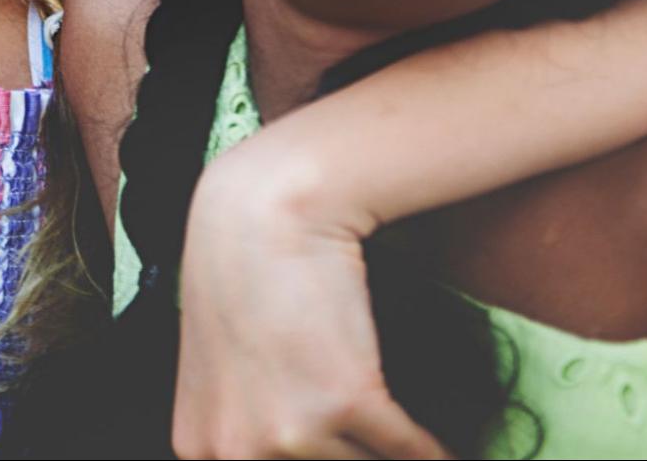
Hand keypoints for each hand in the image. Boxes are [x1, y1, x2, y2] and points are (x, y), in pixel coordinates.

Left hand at [172, 146, 448, 459]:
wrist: (264, 210)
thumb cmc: (241, 275)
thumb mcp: (218, 367)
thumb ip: (245, 425)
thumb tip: (295, 452)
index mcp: (200, 447)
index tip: (349, 455)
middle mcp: (237, 452)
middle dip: (354, 457)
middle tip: (374, 445)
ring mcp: (289, 432)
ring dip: (390, 453)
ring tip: (401, 439)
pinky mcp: (344, 403)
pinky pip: (412, 453)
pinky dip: (436, 453)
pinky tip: (445, 451)